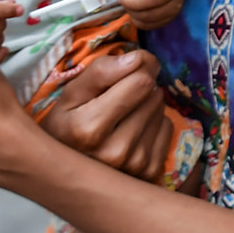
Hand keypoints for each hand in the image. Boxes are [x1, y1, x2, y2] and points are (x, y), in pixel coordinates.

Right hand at [31, 47, 174, 182]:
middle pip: (153, 95)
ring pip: (162, 110)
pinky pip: (167, 128)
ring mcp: (134, 166)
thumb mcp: (70, 94)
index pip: (140, 82)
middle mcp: (114, 152)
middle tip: (120, 96)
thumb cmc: (66, 124)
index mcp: (89, 129)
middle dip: (140, 88)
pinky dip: (154, 124)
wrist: (66, 170)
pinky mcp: (150, 173)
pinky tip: (133, 131)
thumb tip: (137, 59)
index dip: (137, 66)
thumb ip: (100, 72)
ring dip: (147, 105)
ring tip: (123, 115)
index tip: (128, 67)